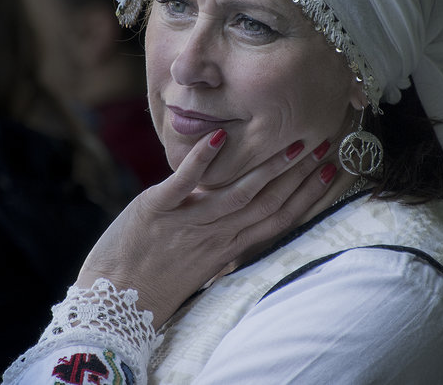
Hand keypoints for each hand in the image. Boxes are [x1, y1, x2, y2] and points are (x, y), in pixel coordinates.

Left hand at [76, 130, 336, 326]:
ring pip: (236, 194)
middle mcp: (214, 236)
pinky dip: (201, 160)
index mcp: (226, 248)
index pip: (276, 218)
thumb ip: (221, 238)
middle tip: (321, 144)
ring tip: (291, 143)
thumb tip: (239, 213)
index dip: (307, 194)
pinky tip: (219, 136)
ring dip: (266, 167)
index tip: (330, 169)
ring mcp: (186, 223)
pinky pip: (183, 183)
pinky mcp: (155, 210)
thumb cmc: (153, 282)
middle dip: (298, 174)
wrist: (111, 306)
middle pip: (266, 203)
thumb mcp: (199, 264)